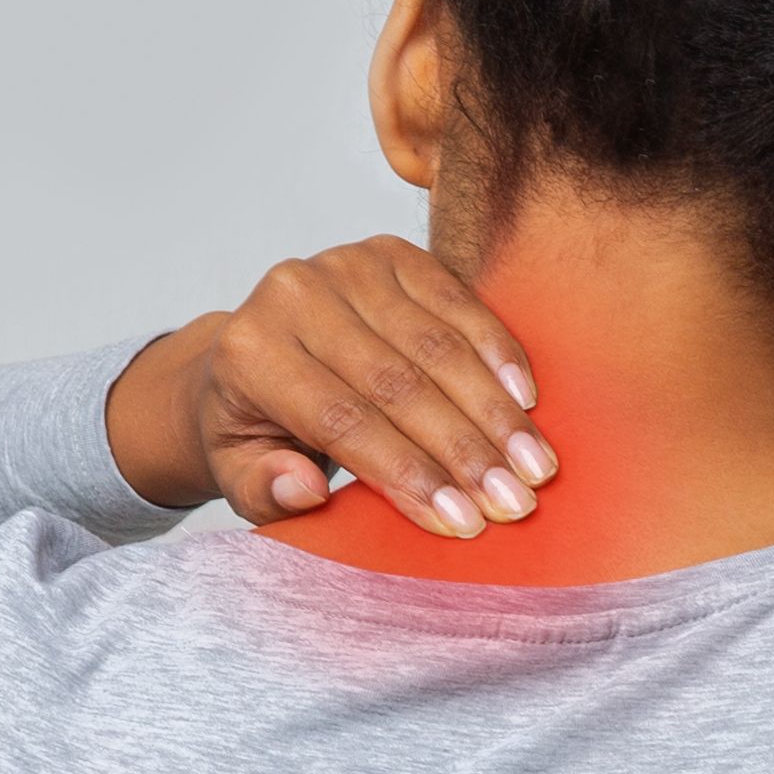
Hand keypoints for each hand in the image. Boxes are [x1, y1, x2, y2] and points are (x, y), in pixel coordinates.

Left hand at [105, 237, 555, 537]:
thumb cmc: (256, 426)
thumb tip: (304, 488)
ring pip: (436, 345)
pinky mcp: (389, 251)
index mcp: (250, 352)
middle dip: (463, 449)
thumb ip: (264, 488)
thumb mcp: (239, 475)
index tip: (462, 521)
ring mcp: (345, 265)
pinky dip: (498, 352)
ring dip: (493, 410)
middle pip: (397, 382)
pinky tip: (529, 400)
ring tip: (534, 466)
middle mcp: (292, 294)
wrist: (259, 352)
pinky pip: (457, 300)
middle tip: (514, 502)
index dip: (408, 472)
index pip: (340, 419)